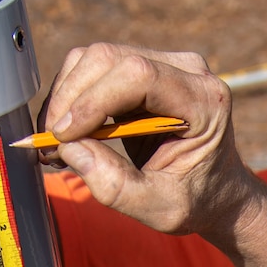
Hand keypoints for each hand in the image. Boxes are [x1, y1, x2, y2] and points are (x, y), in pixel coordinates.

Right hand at [40, 43, 264, 238]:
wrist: (216, 190)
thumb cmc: (195, 200)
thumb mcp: (160, 209)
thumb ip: (115, 186)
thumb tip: (69, 149)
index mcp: (204, 101)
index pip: (139, 75)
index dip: (93, 100)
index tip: (62, 136)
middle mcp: (188, 70)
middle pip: (109, 58)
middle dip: (70, 98)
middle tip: (50, 144)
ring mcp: (166, 62)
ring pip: (95, 58)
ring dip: (66, 97)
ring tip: (57, 142)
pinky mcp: (144, 67)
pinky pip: (95, 68)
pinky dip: (72, 96)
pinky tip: (69, 131)